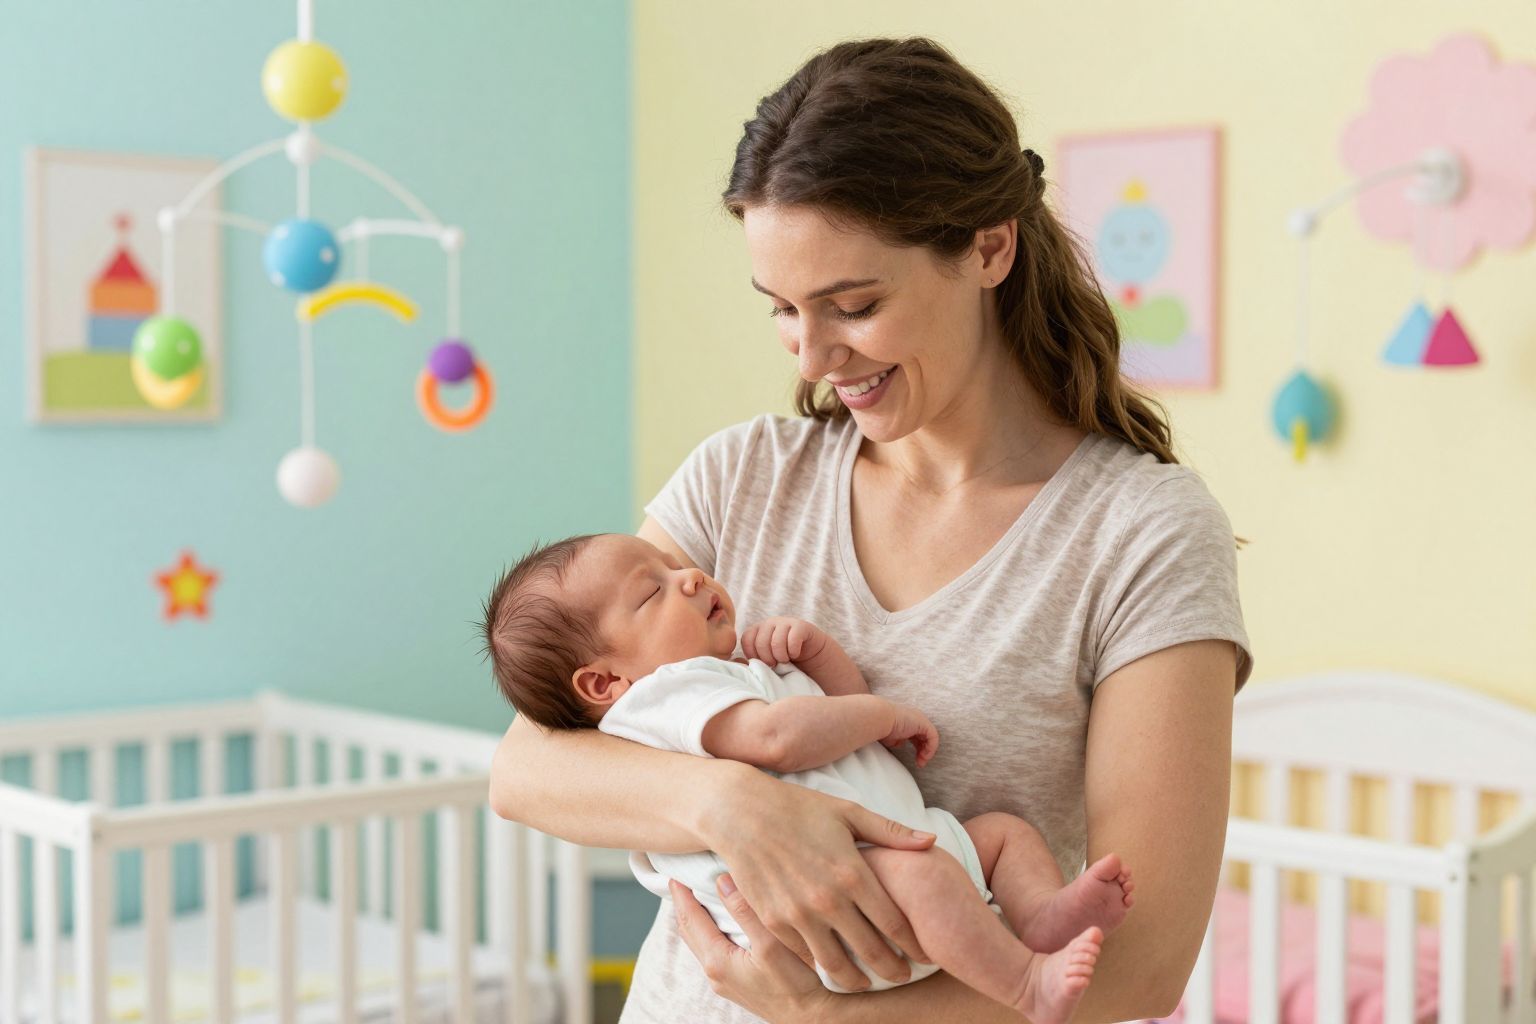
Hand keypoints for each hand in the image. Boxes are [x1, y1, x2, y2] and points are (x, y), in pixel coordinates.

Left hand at [672, 875, 835, 1023]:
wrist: (811, 1018)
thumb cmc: (795, 984)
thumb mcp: (770, 943)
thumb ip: (745, 911)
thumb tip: (722, 881)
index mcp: (718, 961)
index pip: (691, 919)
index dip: (682, 894)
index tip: (675, 873)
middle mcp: (715, 973)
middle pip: (690, 931)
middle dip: (683, 904)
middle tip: (681, 879)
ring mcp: (723, 980)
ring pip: (699, 942)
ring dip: (695, 918)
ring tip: (696, 894)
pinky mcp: (734, 983)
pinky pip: (711, 951)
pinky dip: (708, 931)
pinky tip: (719, 921)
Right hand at [697, 766, 935, 999]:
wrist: (740, 812)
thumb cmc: (798, 808)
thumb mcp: (848, 813)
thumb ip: (891, 832)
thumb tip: (932, 840)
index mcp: (852, 873)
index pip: (895, 924)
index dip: (914, 945)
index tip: (924, 955)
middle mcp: (828, 899)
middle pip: (871, 952)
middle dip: (892, 970)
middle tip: (902, 977)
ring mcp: (797, 914)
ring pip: (835, 964)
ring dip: (856, 979)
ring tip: (866, 982)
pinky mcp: (772, 922)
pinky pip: (803, 955)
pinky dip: (819, 965)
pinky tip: (830, 965)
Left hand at [741, 617, 826, 666]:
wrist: (811, 655)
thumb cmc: (785, 660)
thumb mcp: (767, 659)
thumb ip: (753, 659)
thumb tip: (737, 663)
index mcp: (758, 629)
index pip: (746, 639)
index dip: (753, 655)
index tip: (763, 663)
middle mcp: (769, 623)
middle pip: (760, 642)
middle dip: (768, 659)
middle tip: (775, 664)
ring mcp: (785, 622)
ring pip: (776, 642)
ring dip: (781, 657)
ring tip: (785, 660)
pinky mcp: (800, 625)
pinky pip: (792, 640)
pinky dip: (794, 652)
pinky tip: (795, 654)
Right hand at [881, 703, 938, 766]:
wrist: (880, 720)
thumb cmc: (881, 727)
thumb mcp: (891, 737)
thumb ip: (898, 740)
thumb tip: (901, 744)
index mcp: (907, 721)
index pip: (917, 736)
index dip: (918, 748)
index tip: (915, 759)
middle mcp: (915, 719)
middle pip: (924, 737)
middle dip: (923, 751)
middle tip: (919, 762)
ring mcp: (920, 720)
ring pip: (930, 738)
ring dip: (927, 752)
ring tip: (921, 761)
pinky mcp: (924, 723)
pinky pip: (933, 737)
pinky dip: (931, 748)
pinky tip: (924, 756)